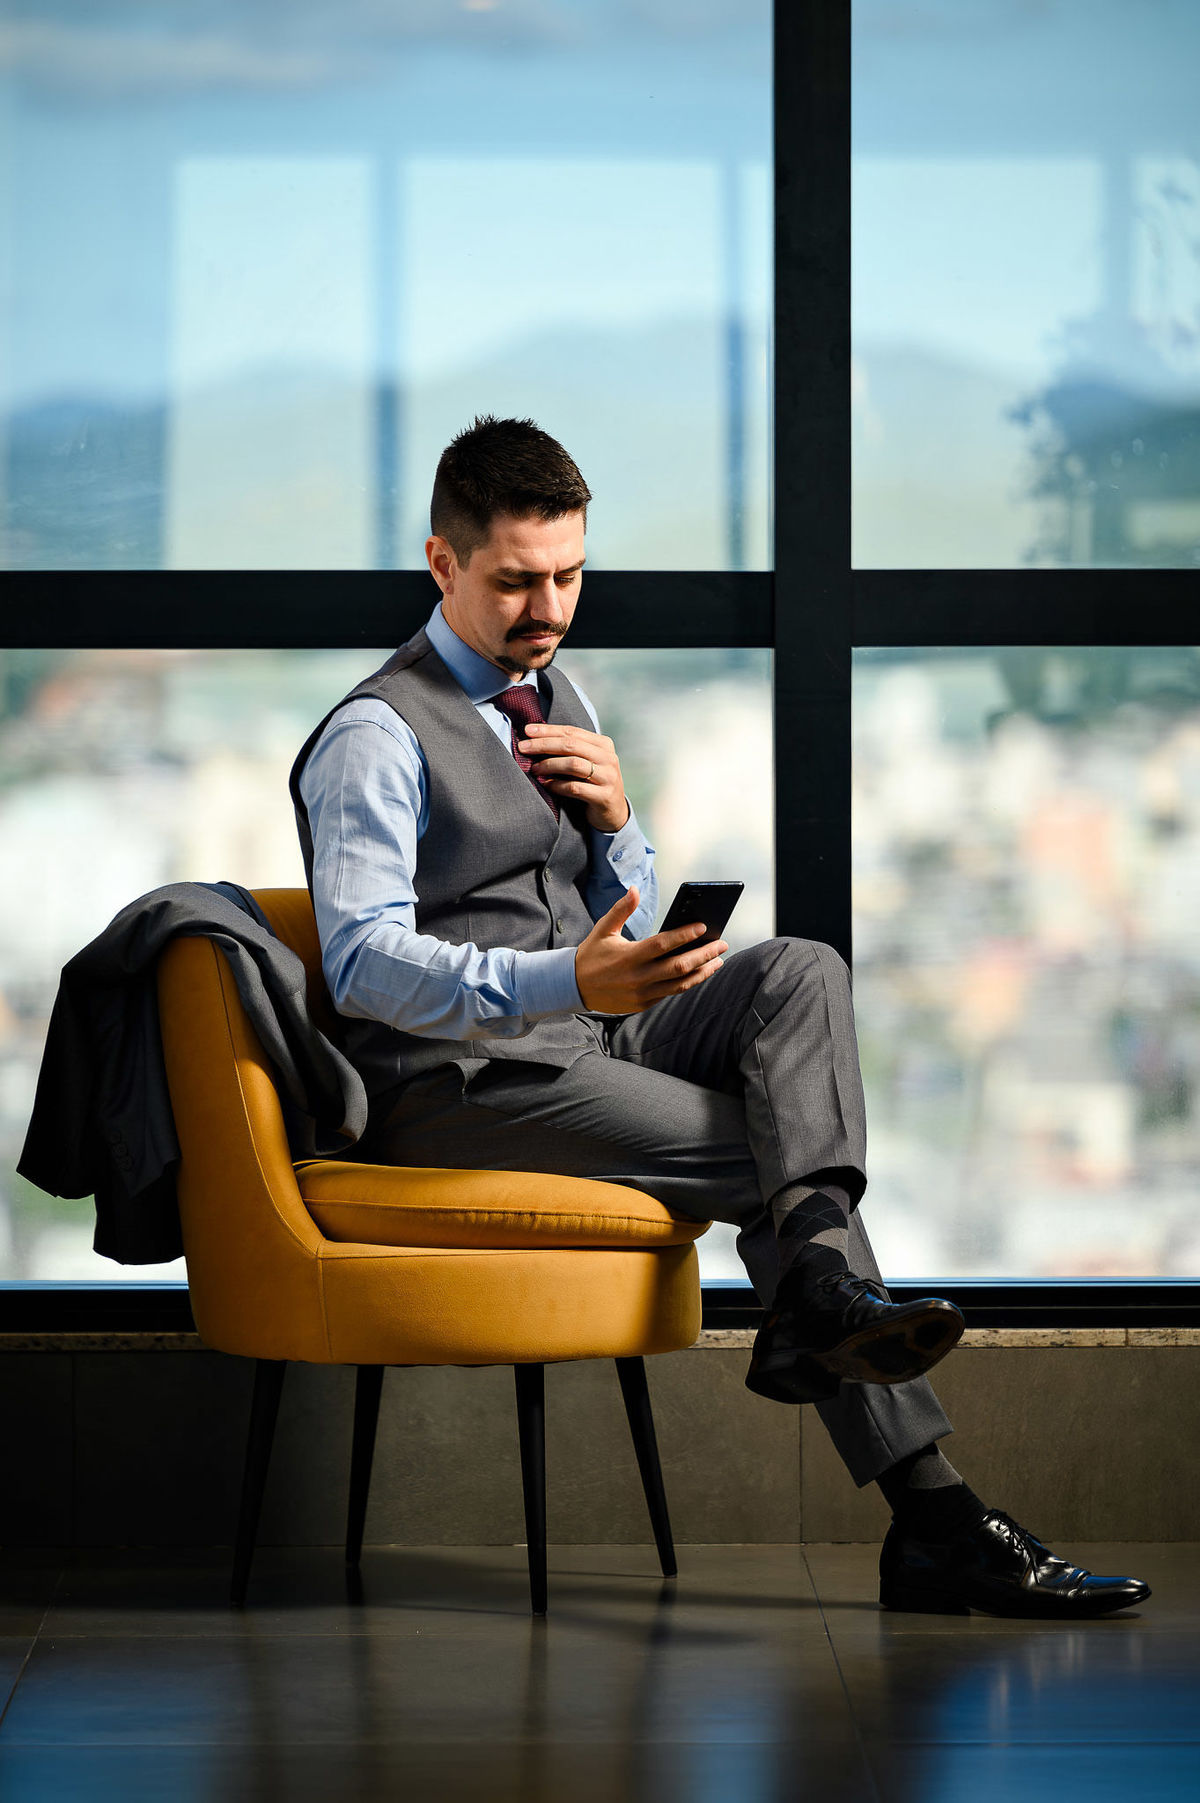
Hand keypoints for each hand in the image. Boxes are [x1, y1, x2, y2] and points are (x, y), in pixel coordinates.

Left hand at [519, 721, 628, 831]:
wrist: (613, 812)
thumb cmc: (592, 783)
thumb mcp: (586, 762)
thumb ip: (569, 750)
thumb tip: (535, 738)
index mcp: (603, 744)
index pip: (572, 732)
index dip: (548, 730)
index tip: (527, 730)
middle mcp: (608, 758)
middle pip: (571, 745)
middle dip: (544, 745)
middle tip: (523, 747)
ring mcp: (608, 777)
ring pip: (573, 764)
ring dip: (549, 765)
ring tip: (534, 769)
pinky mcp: (604, 796)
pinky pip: (574, 788)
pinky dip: (556, 785)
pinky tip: (545, 785)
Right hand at [575, 887, 727, 1014]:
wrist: (574, 988)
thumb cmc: (592, 954)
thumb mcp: (603, 929)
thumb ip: (621, 909)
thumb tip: (634, 889)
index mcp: (628, 956)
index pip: (662, 945)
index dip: (684, 936)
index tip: (703, 927)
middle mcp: (637, 977)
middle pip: (679, 966)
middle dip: (704, 955)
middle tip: (722, 944)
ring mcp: (642, 994)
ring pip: (680, 984)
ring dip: (702, 972)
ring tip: (717, 961)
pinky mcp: (643, 1004)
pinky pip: (671, 993)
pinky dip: (687, 982)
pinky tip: (699, 973)